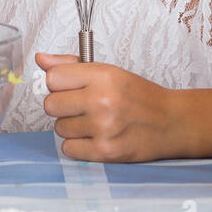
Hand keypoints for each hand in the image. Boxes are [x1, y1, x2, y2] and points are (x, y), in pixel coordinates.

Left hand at [35, 52, 182, 162]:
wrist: (171, 123)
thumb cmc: (139, 96)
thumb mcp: (109, 72)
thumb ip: (71, 65)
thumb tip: (40, 59)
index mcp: (102, 75)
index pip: (52, 78)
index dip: (58, 83)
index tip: (70, 87)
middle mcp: (101, 100)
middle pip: (51, 105)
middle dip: (62, 106)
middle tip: (81, 106)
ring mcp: (103, 128)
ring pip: (59, 128)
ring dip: (72, 127)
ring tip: (94, 122)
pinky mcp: (106, 152)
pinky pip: (69, 149)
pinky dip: (78, 145)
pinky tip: (94, 137)